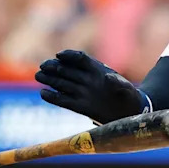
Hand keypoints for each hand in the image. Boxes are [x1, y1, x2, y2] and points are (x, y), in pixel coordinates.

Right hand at [35, 49, 150, 123]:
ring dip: (50, 79)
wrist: (130, 112)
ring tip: (38, 76)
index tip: (59, 55)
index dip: (70, 56)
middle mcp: (88, 80)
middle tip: (43, 66)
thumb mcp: (127, 89)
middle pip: (68, 70)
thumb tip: (108, 78)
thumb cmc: (129, 97)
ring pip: (63, 83)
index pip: (81, 59)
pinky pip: (64, 100)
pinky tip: (44, 93)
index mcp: (98, 70)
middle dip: (55, 67)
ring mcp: (83, 92)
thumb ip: (118, 83)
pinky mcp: (80, 106)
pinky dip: (54, 96)